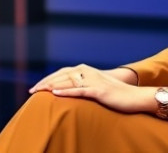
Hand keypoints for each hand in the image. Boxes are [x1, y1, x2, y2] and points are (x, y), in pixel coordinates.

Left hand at [29, 64, 154, 113]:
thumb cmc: (116, 95)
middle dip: (45, 82)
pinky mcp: (98, 90)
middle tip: (32, 90)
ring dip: (52, 86)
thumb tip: (69, 90)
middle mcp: (88, 72)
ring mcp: (93, 80)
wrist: (135, 97)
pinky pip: (79, 90)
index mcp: (86, 70)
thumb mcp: (97, 87)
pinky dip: (66, 92)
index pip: (62, 73)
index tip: (36, 86)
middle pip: (61, 75)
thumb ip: (84, 86)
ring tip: (39, 91)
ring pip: (68, 82)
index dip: (48, 79)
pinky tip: (56, 94)